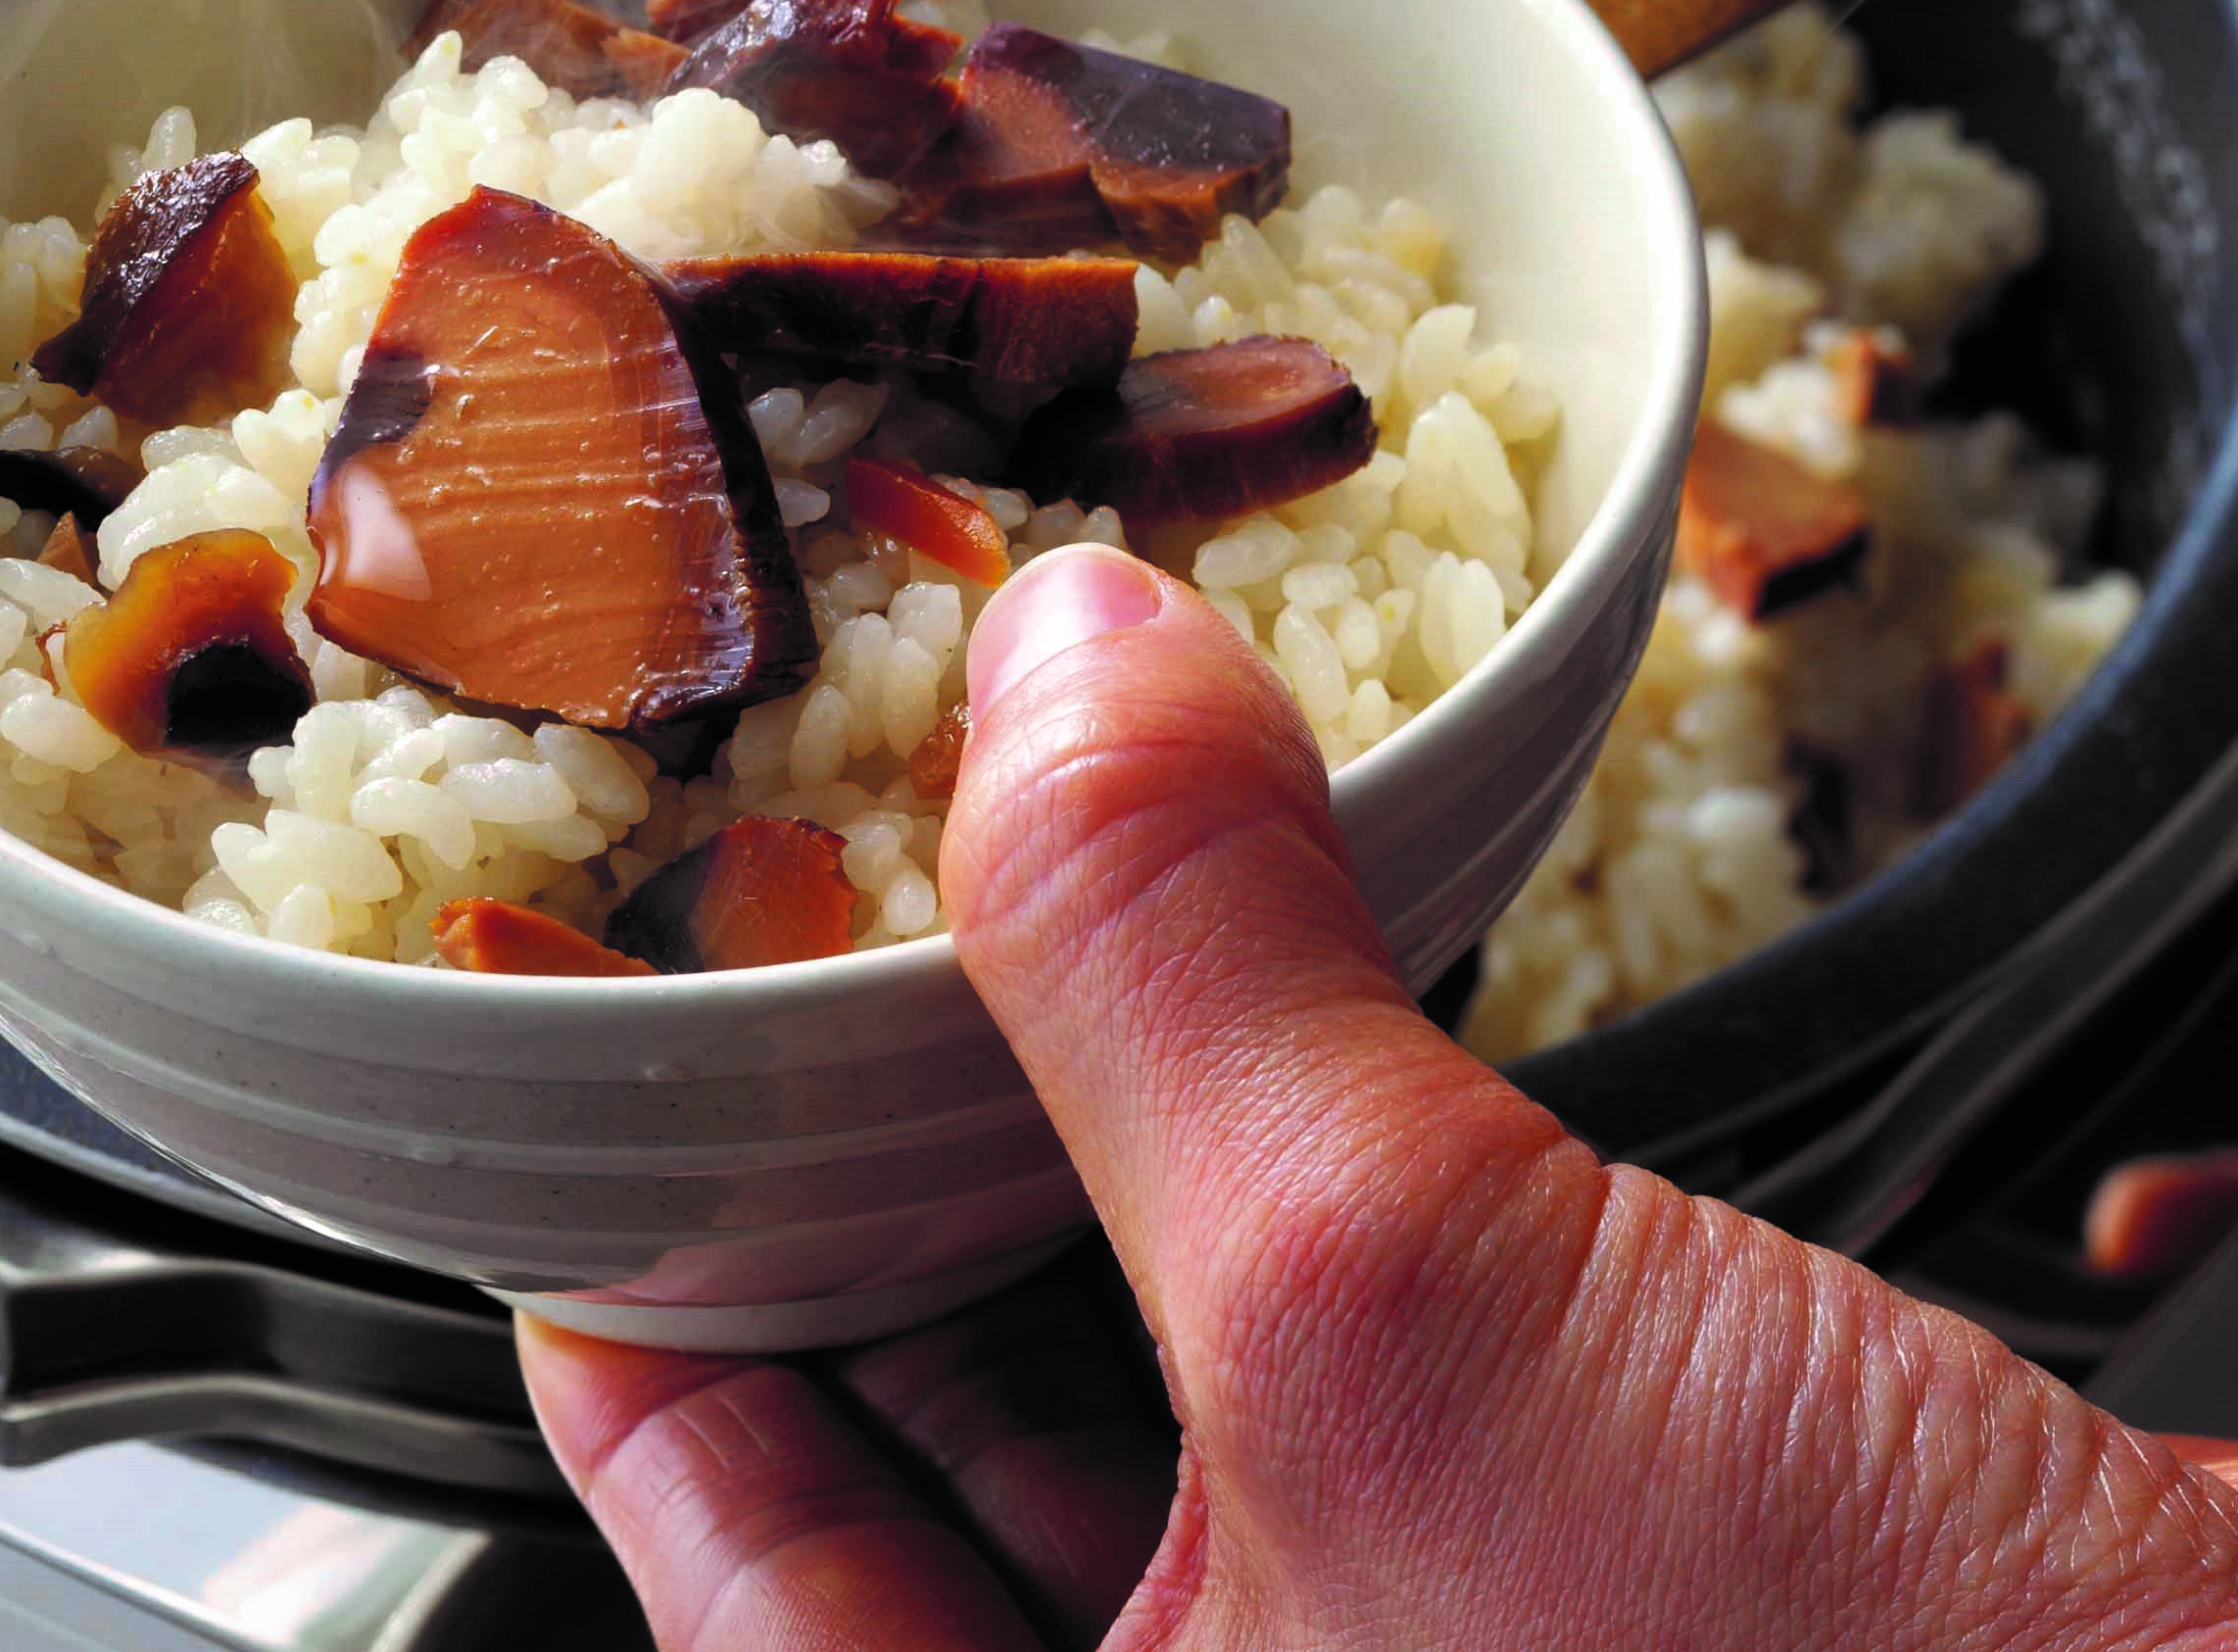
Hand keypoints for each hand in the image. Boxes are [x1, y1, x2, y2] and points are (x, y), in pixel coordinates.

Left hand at [521, 542, 2237, 1648]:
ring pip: (1208, 1357)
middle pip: (955, 1436)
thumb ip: (1183, 978)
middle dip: (891, 1166)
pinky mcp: (1649, 1528)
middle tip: (804, 911)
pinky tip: (1330, 955)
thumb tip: (1059, 681)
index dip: (645, 1294)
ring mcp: (1462, 1640)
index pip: (735, 1545)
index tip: (588, 1076)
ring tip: (1025, 878)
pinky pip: (1435, 1302)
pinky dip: (1377, 1128)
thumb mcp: (1393, 1328)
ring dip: (1143, 1121)